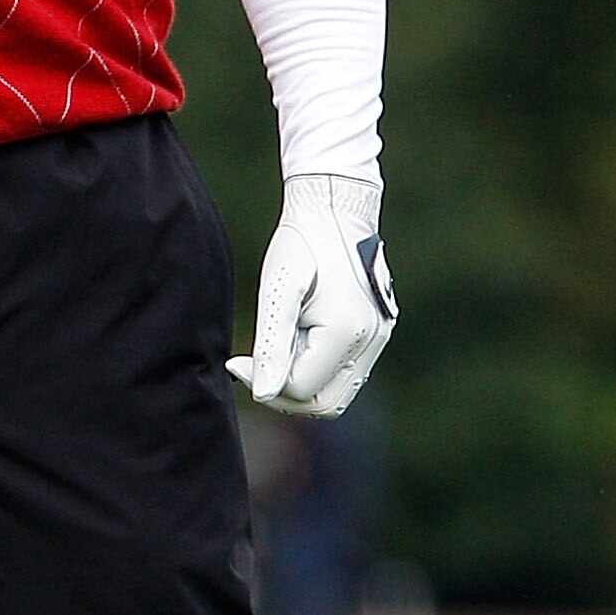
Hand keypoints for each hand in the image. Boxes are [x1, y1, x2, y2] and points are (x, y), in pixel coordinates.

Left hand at [229, 174, 395, 418]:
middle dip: (283, 394)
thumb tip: (262, 394)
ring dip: (299, 383)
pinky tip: (292, 342)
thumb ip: (272, 345)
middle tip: (252, 367)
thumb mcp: (277, 291)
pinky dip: (315, 370)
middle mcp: (370, 342)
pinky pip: (344, 374)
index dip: (264, 383)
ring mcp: (378, 340)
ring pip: (335, 393)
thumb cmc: (300, 245)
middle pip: (324, 403)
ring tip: (272, 350)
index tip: (237, 360)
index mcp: (348, 332)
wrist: (333, 210)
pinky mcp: (375, 334)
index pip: (301, 389)